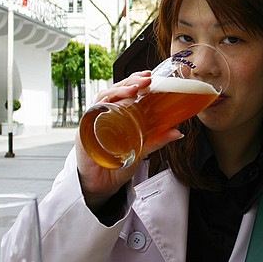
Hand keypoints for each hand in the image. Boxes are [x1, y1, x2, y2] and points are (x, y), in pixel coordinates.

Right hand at [75, 71, 183, 209]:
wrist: (102, 185)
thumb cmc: (117, 164)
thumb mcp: (141, 149)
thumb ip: (157, 140)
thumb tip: (178, 132)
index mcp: (116, 114)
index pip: (124, 91)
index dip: (135, 81)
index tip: (149, 76)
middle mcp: (104, 114)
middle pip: (115, 90)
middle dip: (130, 81)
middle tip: (146, 79)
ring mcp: (93, 121)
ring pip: (103, 97)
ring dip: (119, 90)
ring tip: (134, 88)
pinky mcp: (85, 132)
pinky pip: (91, 114)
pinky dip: (101, 105)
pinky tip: (111, 102)